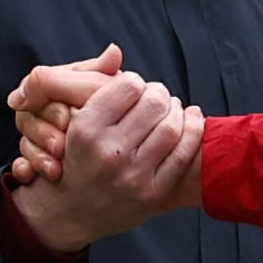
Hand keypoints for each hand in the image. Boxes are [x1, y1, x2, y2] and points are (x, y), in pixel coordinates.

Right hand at [7, 70, 201, 251]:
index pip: (128, 85)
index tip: (133, 89)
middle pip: (155, 102)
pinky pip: (183, 153)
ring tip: (170, 109)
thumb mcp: (70, 118)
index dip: (135, 83)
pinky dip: (193, 130)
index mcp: (85, 129)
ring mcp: (133, 176)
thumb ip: (91, 81)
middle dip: (159, 94)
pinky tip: (190, 119)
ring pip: (172, 125)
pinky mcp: (153, 194)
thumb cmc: (73, 156)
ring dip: (177, 110)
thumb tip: (116, 50)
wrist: (69, 212)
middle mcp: (109, 153)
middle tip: (156, 97)